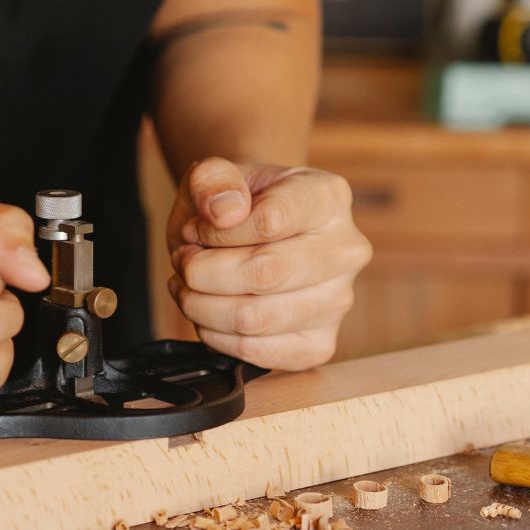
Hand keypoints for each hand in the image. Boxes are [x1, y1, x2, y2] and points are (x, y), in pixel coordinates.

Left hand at [166, 158, 370, 370]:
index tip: (197, 229)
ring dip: (201, 305)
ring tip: (190, 285)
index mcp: (329, 198)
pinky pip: (256, 353)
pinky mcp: (318, 345)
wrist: (249, 236)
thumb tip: (225, 212)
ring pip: (254, 319)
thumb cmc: (236, 206)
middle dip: (202, 272)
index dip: (216, 231)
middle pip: (264, 275)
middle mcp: (345, 251)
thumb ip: (213, 179)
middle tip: (184, 261)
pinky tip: (209, 312)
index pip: (271, 220)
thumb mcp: (215, 176)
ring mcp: (338, 302)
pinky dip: (215, 336)